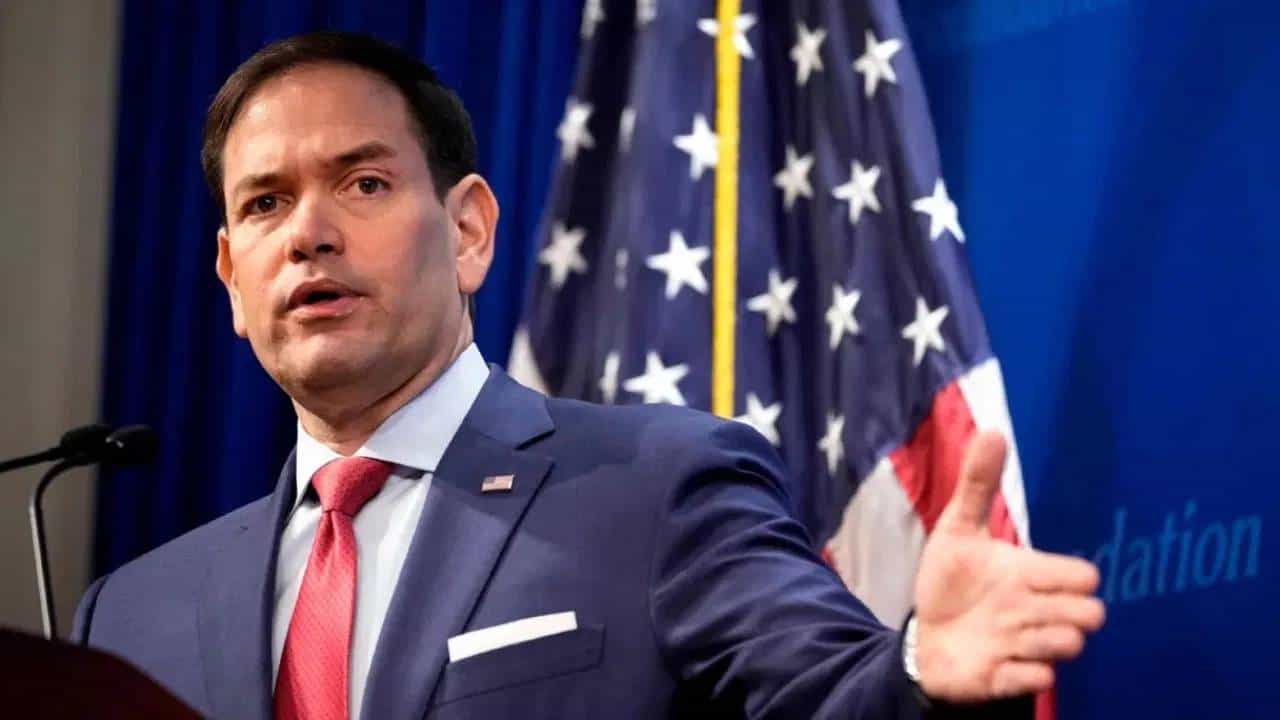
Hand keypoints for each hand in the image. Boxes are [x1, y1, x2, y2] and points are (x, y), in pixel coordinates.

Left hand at [912, 431, 1105, 701]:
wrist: (926, 636)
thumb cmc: (950, 581)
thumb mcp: (958, 529)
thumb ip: (978, 484)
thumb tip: (994, 430)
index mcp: (1031, 575)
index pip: (1085, 577)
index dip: (1068, 576)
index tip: (1031, 575)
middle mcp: (1037, 612)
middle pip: (1091, 615)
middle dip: (1063, 611)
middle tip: (1019, 607)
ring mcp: (1027, 648)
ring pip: (1069, 646)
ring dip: (1041, 640)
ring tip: (1005, 633)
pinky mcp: (1009, 679)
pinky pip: (1037, 680)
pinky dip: (1020, 673)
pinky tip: (994, 662)